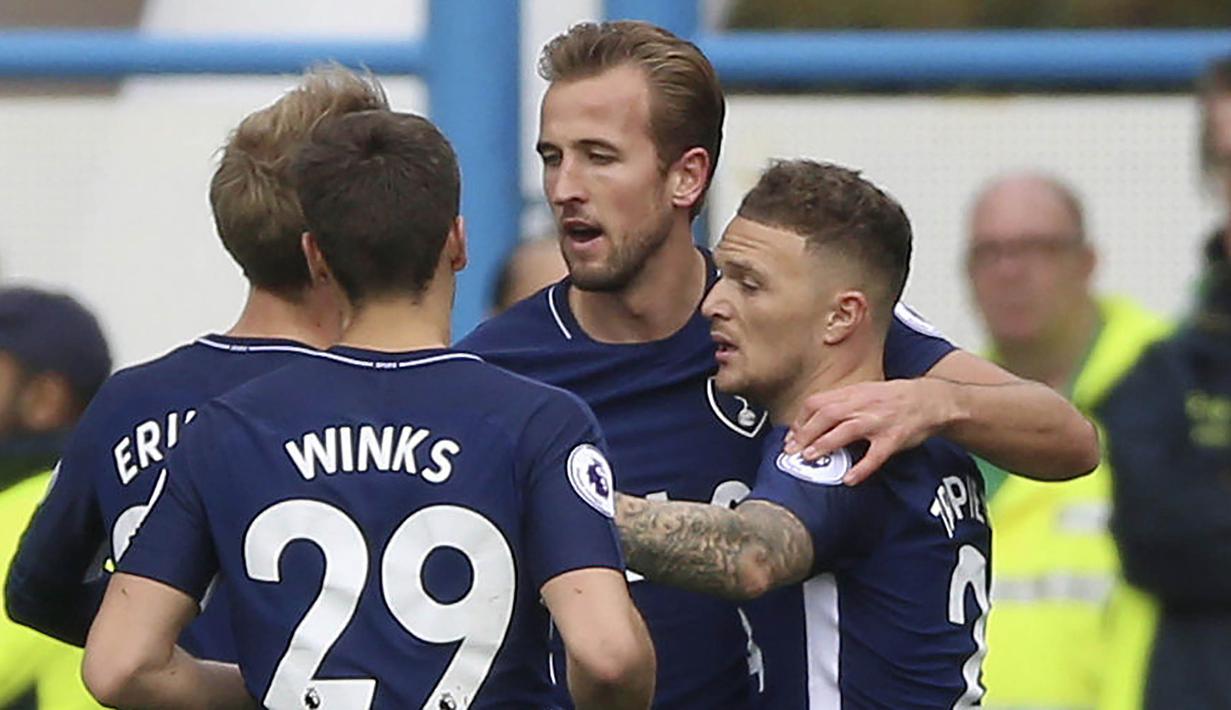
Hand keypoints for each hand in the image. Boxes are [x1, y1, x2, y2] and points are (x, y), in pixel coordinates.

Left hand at [785, 379, 953, 484]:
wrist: (932, 399)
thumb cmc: (895, 397)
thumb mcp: (865, 391)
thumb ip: (841, 403)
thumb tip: (814, 418)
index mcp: (853, 393)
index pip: (817, 402)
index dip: (800, 420)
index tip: (791, 436)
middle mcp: (863, 405)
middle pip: (826, 415)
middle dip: (805, 434)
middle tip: (791, 451)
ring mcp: (879, 421)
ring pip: (846, 431)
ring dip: (824, 445)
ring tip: (810, 459)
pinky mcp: (894, 438)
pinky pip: (875, 455)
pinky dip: (861, 469)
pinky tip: (849, 479)